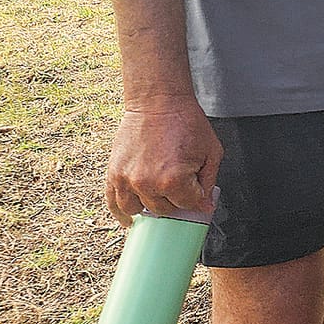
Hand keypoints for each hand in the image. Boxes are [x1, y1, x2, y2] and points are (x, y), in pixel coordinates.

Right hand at [105, 99, 220, 224]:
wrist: (159, 102)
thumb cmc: (186, 123)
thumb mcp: (211, 151)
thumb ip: (209, 181)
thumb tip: (205, 206)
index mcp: (174, 180)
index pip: (189, 204)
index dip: (197, 197)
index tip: (199, 191)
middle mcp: (148, 184)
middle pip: (165, 209)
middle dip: (176, 200)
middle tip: (180, 185)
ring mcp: (127, 180)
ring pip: (139, 210)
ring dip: (151, 206)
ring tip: (159, 198)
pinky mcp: (113, 174)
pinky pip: (112, 203)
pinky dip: (121, 214)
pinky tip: (129, 221)